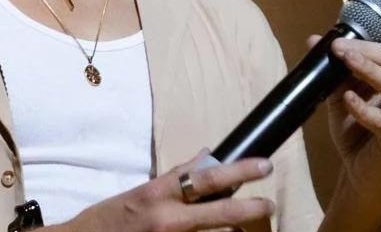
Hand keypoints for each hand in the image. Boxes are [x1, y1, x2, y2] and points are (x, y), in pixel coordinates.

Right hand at [44, 148, 274, 231]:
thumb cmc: (112, 217)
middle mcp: (166, 218)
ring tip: (245, 230)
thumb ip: (176, 176)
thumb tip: (207, 156)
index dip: (239, 171)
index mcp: (158, 193)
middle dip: (251, 209)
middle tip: (269, 205)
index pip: (206, 176)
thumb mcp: (142, 191)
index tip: (264, 165)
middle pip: (220, 212)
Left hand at [308, 0, 380, 210]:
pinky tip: (348, 99)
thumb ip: (334, 65)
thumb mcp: (341, 88)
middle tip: (340, 45)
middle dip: (370, 49)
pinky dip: (364, 108)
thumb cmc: (355, 126)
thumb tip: (315, 38)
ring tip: (343, 59)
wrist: (358, 170)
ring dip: (367, 70)